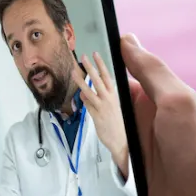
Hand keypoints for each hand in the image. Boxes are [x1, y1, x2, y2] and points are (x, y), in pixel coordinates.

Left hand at [75, 52, 128, 175]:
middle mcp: (109, 99)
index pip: (108, 76)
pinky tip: (79, 94)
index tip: (96, 54)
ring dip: (81, 80)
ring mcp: (103, 107)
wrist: (122, 141)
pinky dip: (84, 98)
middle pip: (99, 80)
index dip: (101, 65)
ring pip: (90, 90)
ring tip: (74, 71)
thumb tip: (84, 93)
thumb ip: (98, 99)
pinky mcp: (97, 116)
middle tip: (84, 57)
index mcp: (115, 95)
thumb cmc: (118, 124)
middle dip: (91, 67)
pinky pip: (88, 104)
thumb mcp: (113, 108)